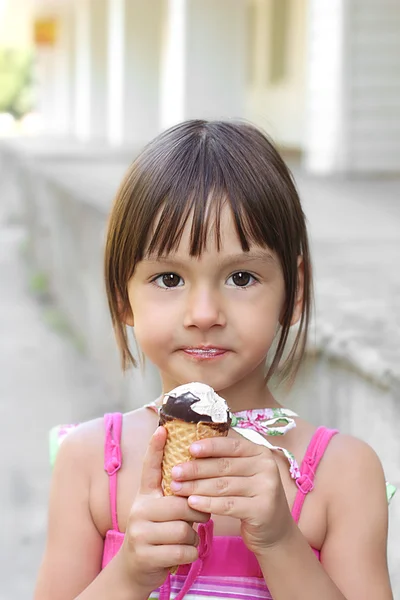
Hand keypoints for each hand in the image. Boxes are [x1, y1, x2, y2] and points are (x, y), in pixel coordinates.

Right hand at [118, 426, 209, 594]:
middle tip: (200, 517)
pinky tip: (184, 553)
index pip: (150, 468)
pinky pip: (182, 551)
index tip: (162, 429)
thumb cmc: (157, 534)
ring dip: (192, 537)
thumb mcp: (160, 511)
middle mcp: (139, 510)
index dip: (155, 448)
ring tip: (187, 538)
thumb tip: (197, 476)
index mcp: (145, 496)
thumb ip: (173, 495)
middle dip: (197, 513)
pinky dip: (190, 554)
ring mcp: (139, 533)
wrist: (134, 570)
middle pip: (180, 504)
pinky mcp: (145, 555)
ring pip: (183, 530)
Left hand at [169, 431, 294, 556]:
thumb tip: (191, 450)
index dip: (210, 446)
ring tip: (177, 488)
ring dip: (196, 486)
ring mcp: (267, 488)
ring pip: (223, 485)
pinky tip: (192, 503)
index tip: (189, 448)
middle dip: (196, 468)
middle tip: (174, 472)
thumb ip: (227, 462)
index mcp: (261, 453)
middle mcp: (267, 467)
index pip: (232, 445)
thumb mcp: (245, 475)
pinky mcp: (262, 510)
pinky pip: (228, 505)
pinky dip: (207, 504)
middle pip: (224, 466)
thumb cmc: (251, 498)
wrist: (275, 531)